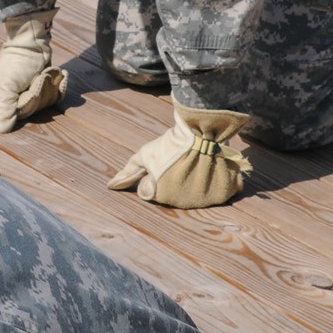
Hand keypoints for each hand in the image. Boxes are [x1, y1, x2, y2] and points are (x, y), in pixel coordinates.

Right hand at [0, 11, 66, 133]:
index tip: (31, 85)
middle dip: (40, 91)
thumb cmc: (16, 63)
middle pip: (32, 110)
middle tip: (39, 75)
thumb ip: (3, 109)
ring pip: (44, 105)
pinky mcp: (41, 92)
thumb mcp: (6, 85)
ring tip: (47, 72)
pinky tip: (59, 75)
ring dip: (50, 85)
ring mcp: (26, 98)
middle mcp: (9, 103)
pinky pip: (54, 99)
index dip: (28, 102)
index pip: (15, 116)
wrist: (33, 42)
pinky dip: (60, 85)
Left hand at [107, 104, 251, 208]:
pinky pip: (216, 191)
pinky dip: (213, 182)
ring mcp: (203, 200)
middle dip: (172, 179)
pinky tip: (209, 169)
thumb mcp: (145, 155)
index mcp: (160, 195)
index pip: (149, 192)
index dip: (152, 175)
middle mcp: (181, 202)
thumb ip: (128, 172)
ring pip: (194, 194)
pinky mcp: (223, 193)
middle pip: (171, 194)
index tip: (162, 162)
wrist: (202, 130)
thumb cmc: (170, 143)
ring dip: (191, 181)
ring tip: (193, 163)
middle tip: (177, 161)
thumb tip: (110, 186)